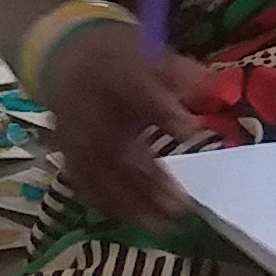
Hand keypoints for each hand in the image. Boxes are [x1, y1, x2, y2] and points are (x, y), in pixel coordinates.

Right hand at [36, 24, 212, 231]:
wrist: (64, 54)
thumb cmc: (118, 55)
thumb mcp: (149, 48)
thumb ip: (180, 72)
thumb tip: (211, 89)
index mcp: (111, 71)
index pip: (137, 90)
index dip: (162, 112)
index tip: (193, 133)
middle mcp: (87, 105)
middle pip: (113, 144)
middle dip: (146, 177)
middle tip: (179, 205)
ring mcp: (72, 131)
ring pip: (97, 171)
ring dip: (127, 201)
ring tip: (160, 226)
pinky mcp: (67, 150)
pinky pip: (83, 181)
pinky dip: (106, 203)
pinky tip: (132, 221)